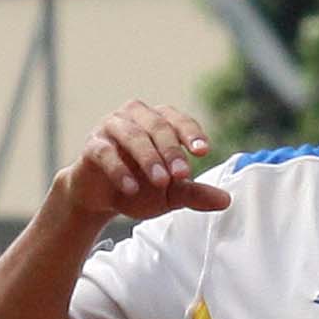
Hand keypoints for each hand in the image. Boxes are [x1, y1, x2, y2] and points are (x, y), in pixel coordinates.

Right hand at [63, 101, 226, 230]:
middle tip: (182, 174)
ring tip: (161, 182)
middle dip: (172, 151)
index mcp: (159, 121)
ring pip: (132, 135)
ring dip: (148, 158)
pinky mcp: (92, 146)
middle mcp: (135, 117)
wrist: (103, 197)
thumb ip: (195, 193)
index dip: (191, 133)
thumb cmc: (142, 186)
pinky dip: (119, 170)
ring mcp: (111, 128)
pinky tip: (131, 188)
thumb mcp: (172, 193)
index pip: (179, 120)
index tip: (203, 151)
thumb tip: (226, 200)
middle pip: (158, 126)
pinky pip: (105, 152)